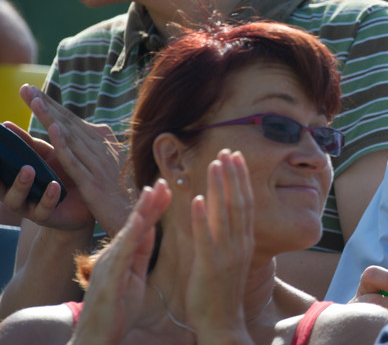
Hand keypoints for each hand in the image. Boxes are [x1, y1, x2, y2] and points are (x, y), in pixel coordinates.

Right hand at [0, 119, 92, 231]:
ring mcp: (29, 207)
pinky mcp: (47, 217)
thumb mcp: (44, 156)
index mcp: (12, 178)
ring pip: (16, 200)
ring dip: (21, 185)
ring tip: (29, 170)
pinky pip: (43, 210)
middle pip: (0, 187)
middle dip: (2, 172)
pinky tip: (54, 186)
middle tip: (9, 156)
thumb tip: (6, 124)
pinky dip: (48, 197)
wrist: (86, 202)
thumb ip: (26, 143)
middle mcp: (15, 194)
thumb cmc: (60, 173)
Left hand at [22, 84, 132, 235]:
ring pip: (70, 137)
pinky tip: (52, 131)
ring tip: (33, 100)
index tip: (36, 93)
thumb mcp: (120, 168)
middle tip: (26, 88)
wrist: (144, 218)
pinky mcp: (93, 184)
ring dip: (51, 117)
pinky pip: (75, 162)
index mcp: (107, 145)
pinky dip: (64, 145)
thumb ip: (107, 150)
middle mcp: (103, 151)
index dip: (54, 106)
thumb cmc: (132, 195)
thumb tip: (101, 132)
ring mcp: (98, 166)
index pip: (75, 122)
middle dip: (46, 105)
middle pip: (70, 123)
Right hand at [73, 180, 170, 344]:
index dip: (155, 206)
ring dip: (140, 211)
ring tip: (152, 191)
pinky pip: (121, 255)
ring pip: (128, 234)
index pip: (143, 225)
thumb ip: (141, 252)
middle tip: (164, 179)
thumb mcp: (135, 275)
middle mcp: (115, 256)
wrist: (98, 337)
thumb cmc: (118, 308)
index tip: (168, 186)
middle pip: (135, 224)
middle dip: (150, 201)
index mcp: (124, 255)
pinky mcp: (109, 279)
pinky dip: (130, 236)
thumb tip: (150, 227)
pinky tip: (139, 222)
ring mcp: (110, 266)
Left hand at [185, 150, 255, 339]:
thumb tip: (223, 213)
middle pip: (238, 202)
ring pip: (225, 214)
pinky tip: (195, 200)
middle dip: (233, 175)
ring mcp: (227, 254)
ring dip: (219, 187)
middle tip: (228, 150)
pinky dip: (201, 218)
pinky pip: (206, 238)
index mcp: (244, 241)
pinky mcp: (211, 266)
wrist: (223, 323)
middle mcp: (240, 243)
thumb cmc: (221, 292)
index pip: (244, 202)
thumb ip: (228, 235)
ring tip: (214, 164)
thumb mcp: (231, 259)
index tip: (235, 156)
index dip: (240, 178)